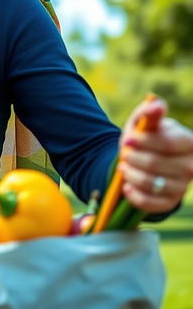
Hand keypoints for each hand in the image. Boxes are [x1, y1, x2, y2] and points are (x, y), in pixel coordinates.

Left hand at [118, 95, 192, 213]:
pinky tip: (127, 185)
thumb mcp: (143, 123)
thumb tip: (158, 105)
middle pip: (156, 164)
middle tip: (123, 153)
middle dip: (133, 158)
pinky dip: (134, 195)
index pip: (168, 144)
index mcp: (189, 142)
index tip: (127, 140)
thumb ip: (148, 113)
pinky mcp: (171, 202)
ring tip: (123, 166)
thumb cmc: (145, 137)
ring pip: (152, 183)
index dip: (144, 142)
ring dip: (131, 174)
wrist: (142, 159)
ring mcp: (183, 186)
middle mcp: (191, 166)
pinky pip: (152, 204)